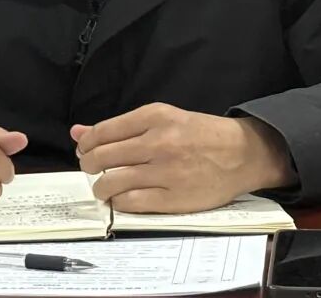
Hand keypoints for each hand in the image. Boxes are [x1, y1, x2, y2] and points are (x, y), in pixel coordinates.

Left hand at [71, 103, 294, 213]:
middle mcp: (159, 142)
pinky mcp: (173, 198)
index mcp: (155, 116)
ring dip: (100, 187)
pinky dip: (119, 202)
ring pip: (112, 181)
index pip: (104, 131)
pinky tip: (122, 198)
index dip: (87, 143)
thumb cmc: (201, 135)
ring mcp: (166, 171)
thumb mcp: (164, 119)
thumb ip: (121, 127)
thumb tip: (78, 132)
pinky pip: (131, 203)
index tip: (85, 149)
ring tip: (105, 186)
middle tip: (91, 168)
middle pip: (103, 156)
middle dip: (88, 165)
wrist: (242, 154)